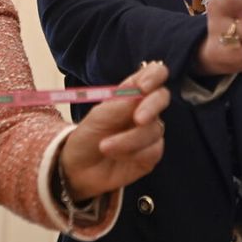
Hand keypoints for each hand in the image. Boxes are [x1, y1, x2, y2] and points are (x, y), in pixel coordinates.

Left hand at [59, 61, 170, 199]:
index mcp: (132, 93)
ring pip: (154, 130)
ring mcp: (150, 132)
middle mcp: (146, 110)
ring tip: (105, 147)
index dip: (154, 75)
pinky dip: (132, 154)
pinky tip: (116, 156)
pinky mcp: (151, 155)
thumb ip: (122, 103)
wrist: (78, 167)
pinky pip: (152, 151)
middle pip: (162, 98)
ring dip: (129, 140)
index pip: (154, 73)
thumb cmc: (88, 135)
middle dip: (151, 107)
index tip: (143, 87)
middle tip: (138, 119)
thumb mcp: (99, 115)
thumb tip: (142, 92)